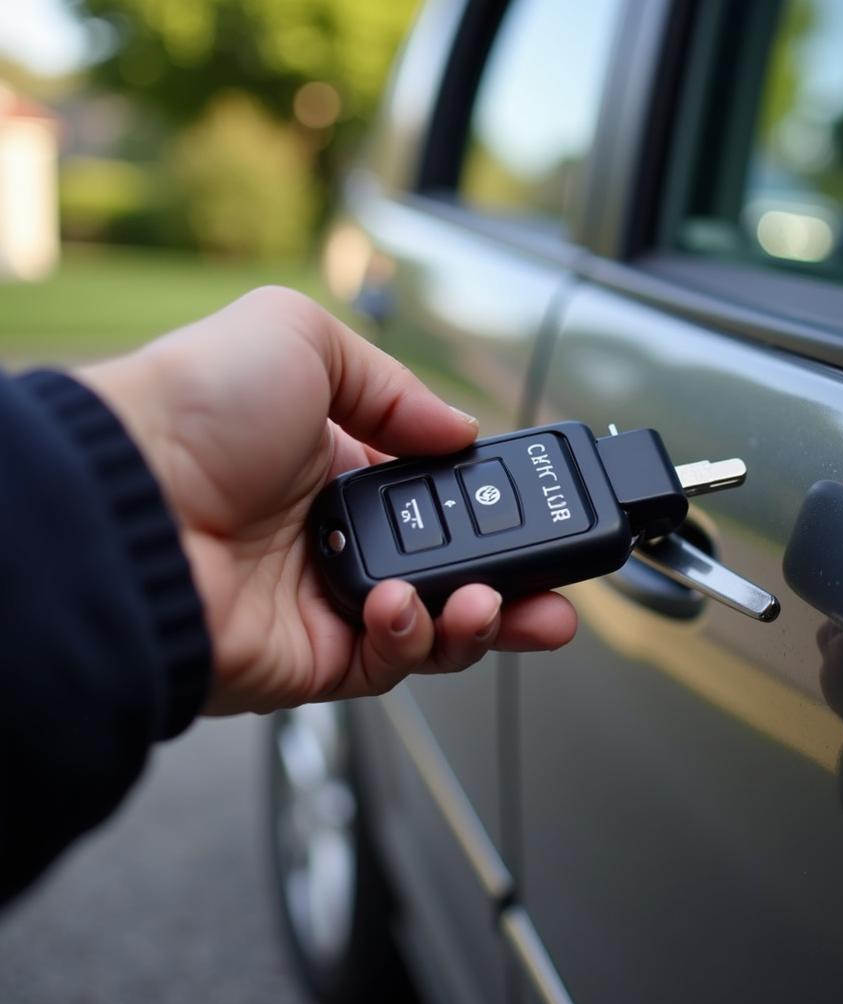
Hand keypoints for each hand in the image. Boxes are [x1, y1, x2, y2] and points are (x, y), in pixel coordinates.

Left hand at [79, 287, 576, 713]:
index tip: (542, 513)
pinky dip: (413, 641)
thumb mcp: (301, 339)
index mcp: (339, 465)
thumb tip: (460, 430)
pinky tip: (405, 607)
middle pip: (450, 571)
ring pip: (432, 628)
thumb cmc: (192, 409)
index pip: (441, 498)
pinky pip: (388, 664)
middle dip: (513, 586)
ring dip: (480, 622)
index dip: (494, 510)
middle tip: (558, 591)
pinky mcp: (309, 659)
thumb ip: (395, 385)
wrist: (124, 499)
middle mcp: (337, 536)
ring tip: (501, 608)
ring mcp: (325, 600)